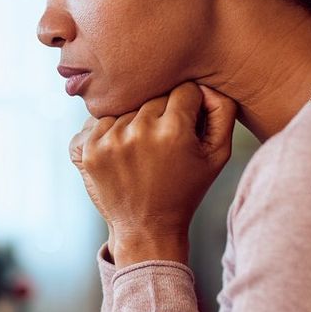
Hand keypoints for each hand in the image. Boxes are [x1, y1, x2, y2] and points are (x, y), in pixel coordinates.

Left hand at [70, 82, 237, 265]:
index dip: (190, 108)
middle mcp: (139, 131)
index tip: (187, 127)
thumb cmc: (186, 190)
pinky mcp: (88, 148)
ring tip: (144, 152)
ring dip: (136, 122)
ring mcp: (109, 140)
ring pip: (128, 106)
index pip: (185, 90)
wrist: (147, 228)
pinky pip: (102, 119)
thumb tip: (207, 83)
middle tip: (165, 144)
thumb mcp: (218, 155)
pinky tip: (124, 154)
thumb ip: (222, 111)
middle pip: (155, 96)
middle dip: (164, 114)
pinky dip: (112, 131)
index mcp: (173, 131)